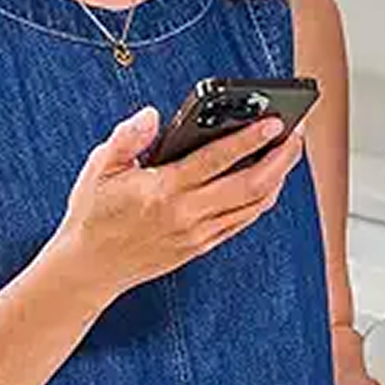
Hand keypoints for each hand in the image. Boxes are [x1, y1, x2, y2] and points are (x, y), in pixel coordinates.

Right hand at [50, 106, 305, 306]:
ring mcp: (197, 234)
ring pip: (252, 207)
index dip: (248, 139)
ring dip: (278, 177)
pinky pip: (242, 222)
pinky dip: (262, 200)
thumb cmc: (93, 214)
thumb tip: (152, 114)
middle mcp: (186, 215)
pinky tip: (269, 180)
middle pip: (249, 186)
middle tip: (297, 132)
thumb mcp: (99, 168)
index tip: (274, 122)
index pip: (216, 161)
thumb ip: (127, 137)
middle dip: (280, 158)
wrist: (87, 270)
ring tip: (290, 151)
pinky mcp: (200, 247)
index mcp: (163, 191)